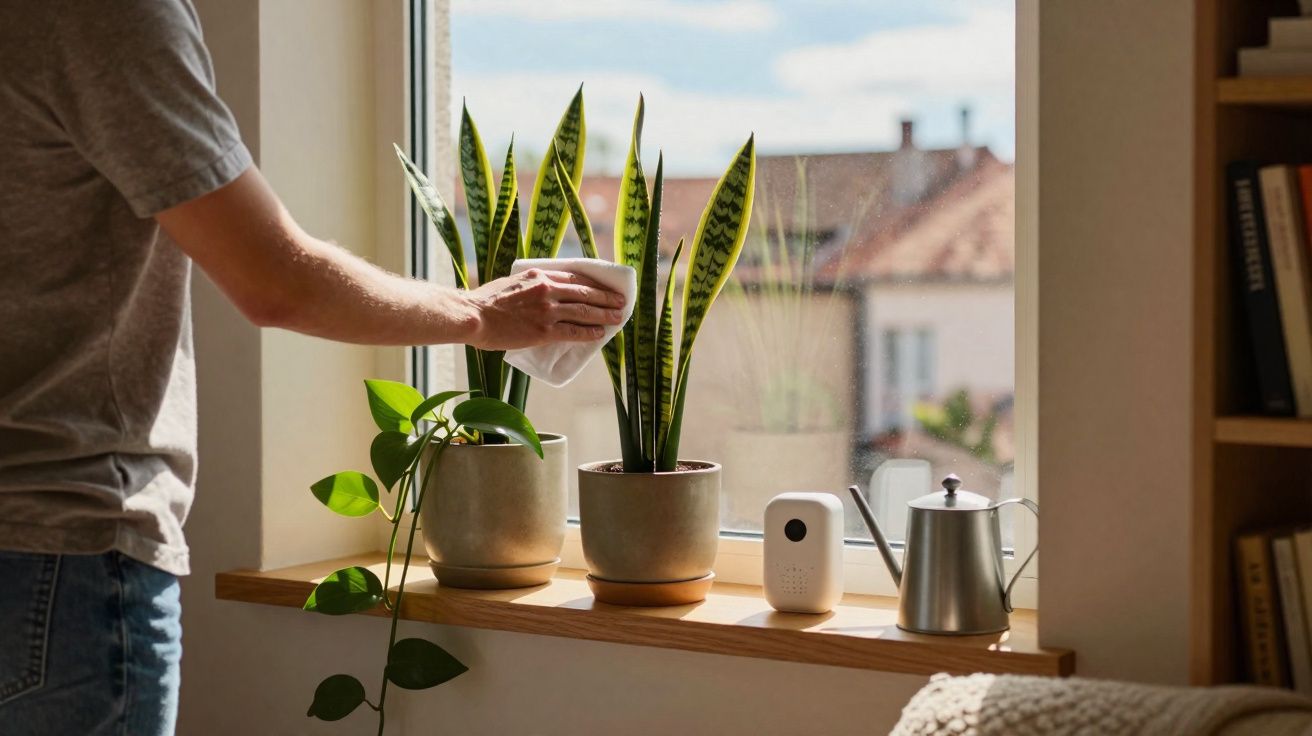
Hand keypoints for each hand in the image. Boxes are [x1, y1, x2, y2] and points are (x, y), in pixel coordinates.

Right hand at [463, 268, 627, 349]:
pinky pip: (573, 331)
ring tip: (618, 318)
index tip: (604, 289)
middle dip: (606, 298)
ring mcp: (547, 310)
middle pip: (585, 293)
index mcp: (539, 275)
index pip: (574, 278)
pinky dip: (589, 332)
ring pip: (584, 311)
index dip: (593, 285)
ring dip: (604, 315)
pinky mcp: (544, 330)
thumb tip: (545, 293)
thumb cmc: (487, 302)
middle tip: (621, 302)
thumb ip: (531, 285)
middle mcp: (547, 289)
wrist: (473, 316)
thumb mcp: (513, 282)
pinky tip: (600, 334)